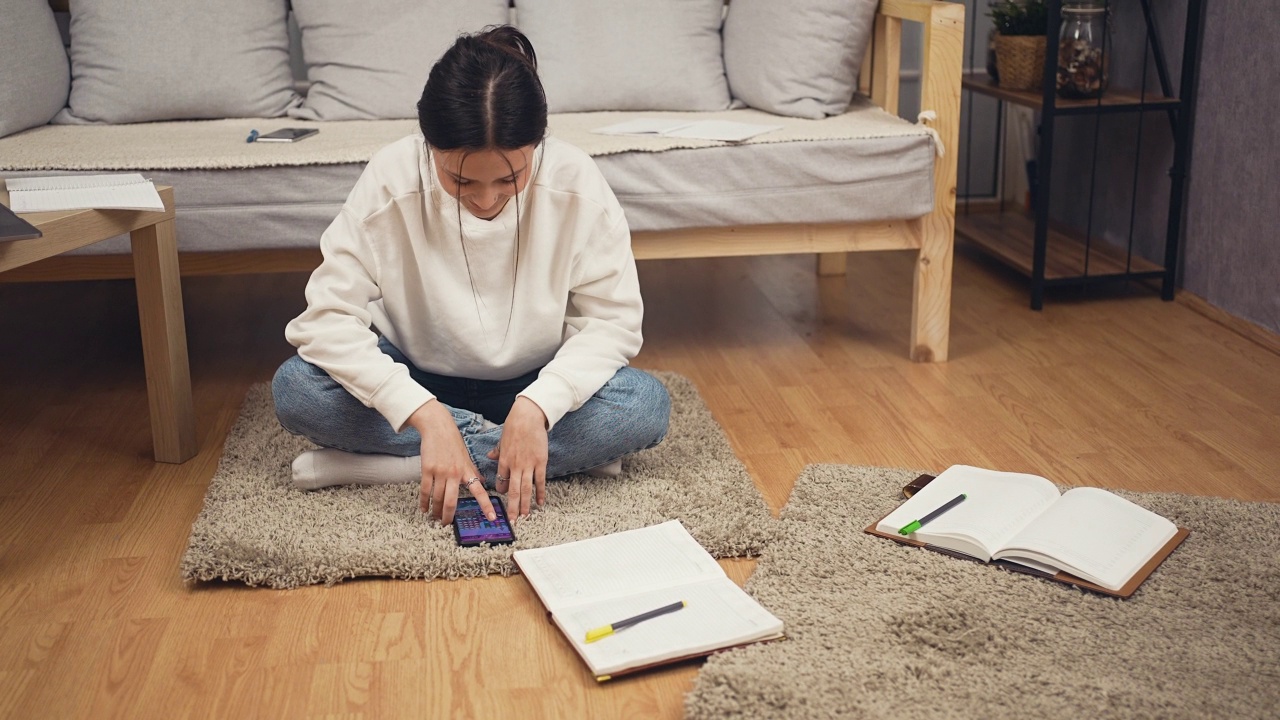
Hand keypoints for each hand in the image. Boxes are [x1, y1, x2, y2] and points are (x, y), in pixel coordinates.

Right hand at [408, 399, 495, 524]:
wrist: (438, 427)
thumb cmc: (453, 442)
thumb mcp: (466, 457)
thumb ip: (472, 471)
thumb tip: (482, 482)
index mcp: (467, 471)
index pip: (479, 491)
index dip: (486, 505)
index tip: (492, 518)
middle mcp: (455, 473)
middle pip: (452, 501)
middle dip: (449, 516)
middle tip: (446, 524)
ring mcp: (440, 472)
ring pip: (438, 498)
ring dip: (436, 510)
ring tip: (435, 517)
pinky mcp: (427, 469)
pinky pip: (425, 490)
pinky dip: (424, 502)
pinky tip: (424, 508)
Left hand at [489, 396, 547, 518]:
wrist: (528, 417)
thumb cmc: (514, 426)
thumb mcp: (502, 439)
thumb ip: (498, 451)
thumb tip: (490, 456)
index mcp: (504, 460)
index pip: (501, 481)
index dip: (502, 492)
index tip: (503, 500)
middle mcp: (515, 465)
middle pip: (512, 490)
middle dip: (511, 507)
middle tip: (511, 520)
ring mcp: (528, 465)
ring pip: (525, 489)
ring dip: (524, 504)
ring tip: (524, 516)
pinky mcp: (540, 462)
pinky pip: (540, 481)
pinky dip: (540, 493)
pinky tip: (540, 503)